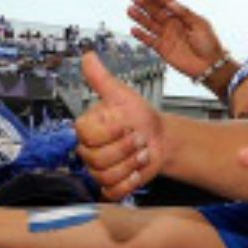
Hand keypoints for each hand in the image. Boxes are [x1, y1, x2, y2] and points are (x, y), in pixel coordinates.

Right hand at [75, 51, 164, 200]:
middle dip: (125, 148)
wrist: (160, 137)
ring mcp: (98, 169)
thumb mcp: (123, 95)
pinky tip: (139, 170)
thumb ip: (102, 78)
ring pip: (106, 175)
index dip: (110, 131)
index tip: (126, 124)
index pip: (87, 135)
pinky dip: (130, 182)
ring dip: (131, 164)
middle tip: (139, 139)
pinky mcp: (111, 185)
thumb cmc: (140, 116)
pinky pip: (112, 191)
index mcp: (87, 128)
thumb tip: (88, 56)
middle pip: (96, 158)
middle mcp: (89, 150)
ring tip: (142, 152)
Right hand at [126, 0, 226, 80]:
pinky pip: (149, 40)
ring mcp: (167, 36)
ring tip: (131, 10)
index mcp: (182, 17)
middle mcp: (172, 25)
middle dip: (145, 5)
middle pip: (155, 12)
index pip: (167, 4)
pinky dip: (141, 35)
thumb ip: (185, 13)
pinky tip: (134, 29)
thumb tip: (171, 3)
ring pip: (150, 24)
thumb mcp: (200, 24)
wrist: (210, 65)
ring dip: (140, 17)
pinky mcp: (163, 49)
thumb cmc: (209, 44)